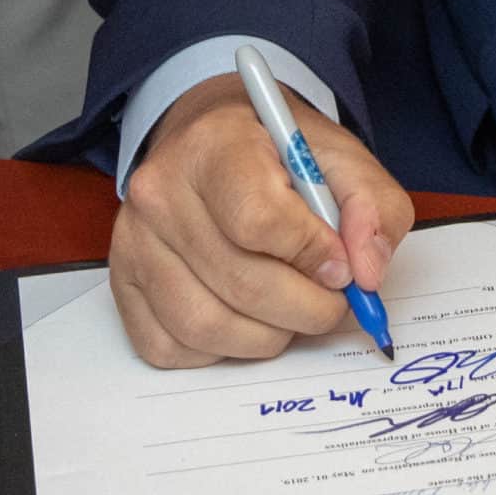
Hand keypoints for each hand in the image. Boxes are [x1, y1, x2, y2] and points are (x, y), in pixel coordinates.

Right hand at [111, 74, 414, 367]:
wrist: (214, 144)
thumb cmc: (277, 155)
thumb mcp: (340, 158)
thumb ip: (372, 207)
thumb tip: (366, 274)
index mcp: (214, 146)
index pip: (260, 221)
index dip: (313, 256)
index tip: (341, 265)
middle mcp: (160, 192)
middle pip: (240, 283)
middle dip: (306, 309)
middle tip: (331, 302)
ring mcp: (134, 241)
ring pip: (206, 326)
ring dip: (268, 337)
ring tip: (291, 312)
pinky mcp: (123, 283)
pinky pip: (171, 347)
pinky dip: (220, 350)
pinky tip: (244, 317)